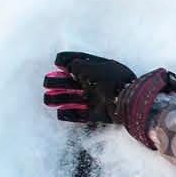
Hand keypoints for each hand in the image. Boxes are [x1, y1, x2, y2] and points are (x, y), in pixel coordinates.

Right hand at [44, 51, 173, 125]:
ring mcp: (96, 99)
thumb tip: (67, 65)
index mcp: (99, 69)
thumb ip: (78, 65)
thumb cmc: (112, 81)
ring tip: (47, 98)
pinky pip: (80, 116)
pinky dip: (69, 115)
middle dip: (58, 81)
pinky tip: (60, 112)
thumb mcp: (93, 68)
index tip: (57, 61)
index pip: (80, 62)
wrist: (128, 102)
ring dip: (59, 98)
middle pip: (72, 81)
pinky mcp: (97, 115)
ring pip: (73, 99)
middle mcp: (96, 84)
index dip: (66, 60)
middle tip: (48, 82)